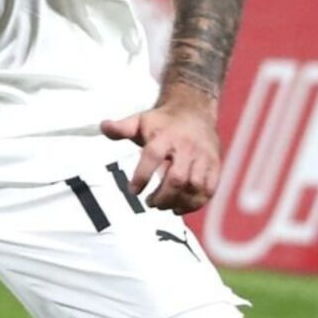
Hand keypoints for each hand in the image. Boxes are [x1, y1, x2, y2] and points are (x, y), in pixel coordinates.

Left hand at [101, 92, 223, 213]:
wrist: (195, 110)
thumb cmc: (163, 122)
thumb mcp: (140, 120)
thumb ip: (121, 128)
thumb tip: (103, 126)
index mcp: (165, 135)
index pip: (152, 156)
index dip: (142, 176)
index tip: (133, 191)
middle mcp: (186, 146)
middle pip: (177, 178)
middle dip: (162, 196)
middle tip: (150, 203)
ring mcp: (203, 156)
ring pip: (194, 186)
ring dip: (178, 202)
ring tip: (164, 206)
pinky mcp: (215, 165)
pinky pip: (209, 189)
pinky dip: (195, 203)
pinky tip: (180, 207)